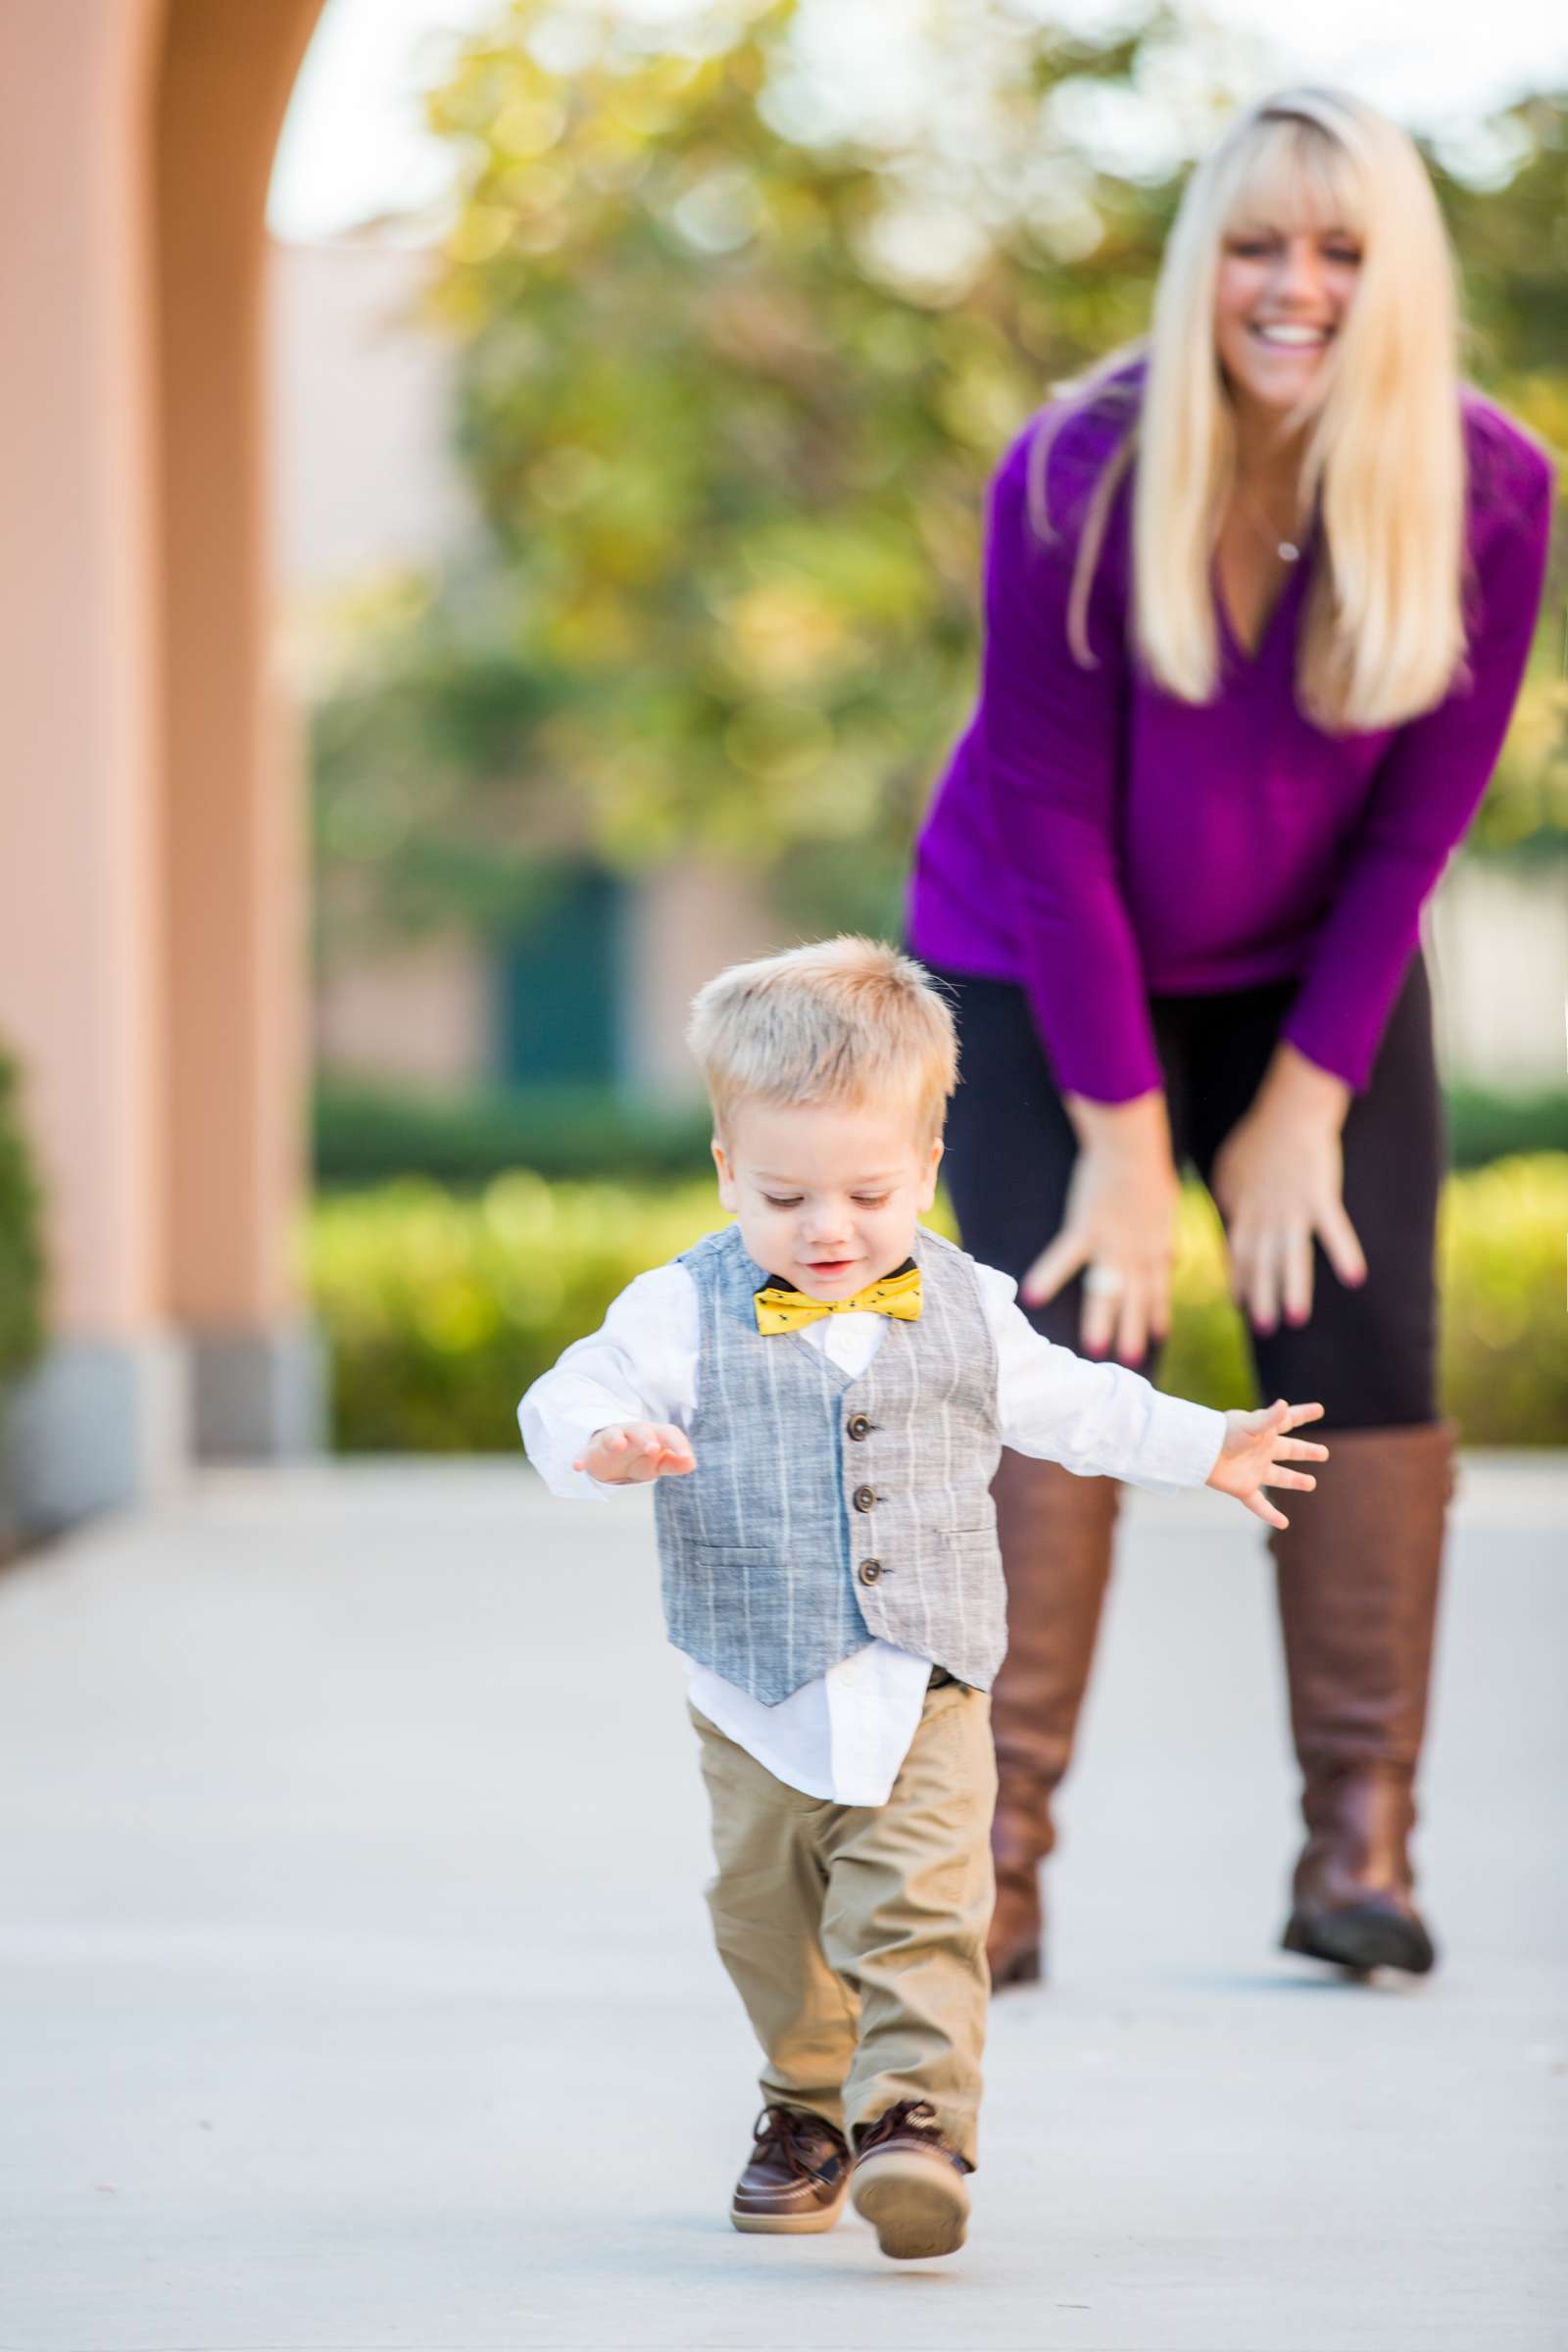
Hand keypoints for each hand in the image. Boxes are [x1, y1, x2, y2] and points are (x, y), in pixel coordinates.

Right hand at [573, 1422, 695, 1483]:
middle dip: (647, 1437)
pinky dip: (581, 1458)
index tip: (686, 1457)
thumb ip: (674, 1463)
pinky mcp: (593, 1451)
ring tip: (619, 1445)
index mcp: (653, 1434)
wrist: (611, 1457)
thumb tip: (692, 1462)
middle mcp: (632, 1433)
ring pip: (613, 1435)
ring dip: (616, 1439)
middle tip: (653, 1448)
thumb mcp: (658, 1463)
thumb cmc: (640, 1457)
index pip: (668, 1433)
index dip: (678, 1444)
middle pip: (641, 1429)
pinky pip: (586, 1453)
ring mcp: (611, 1440)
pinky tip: (577, 1467)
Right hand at [1022, 1090, 1178, 1364]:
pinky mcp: (1085, 1228)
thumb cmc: (1149, 1167)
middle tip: (1130, 1362)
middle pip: (1135, 1298)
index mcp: (1157, 1246)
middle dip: (1133, 1331)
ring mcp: (1112, 1244)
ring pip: (1107, 1290)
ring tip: (1094, 1349)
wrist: (1133, 1146)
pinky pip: (1065, 1257)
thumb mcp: (1168, 1207)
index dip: (1157, 1314)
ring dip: (1102, 1321)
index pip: (1158, 1288)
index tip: (1159, 1337)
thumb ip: (1167, 1237)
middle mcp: (1137, 1252)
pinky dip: (1049, 1276)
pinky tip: (1033, 1297)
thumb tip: (1173, 1258)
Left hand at [1206, 1398, 1327, 1529]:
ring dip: (1295, 1480)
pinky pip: (1259, 1504)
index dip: (1303, 1414)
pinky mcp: (1244, 1488)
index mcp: (1264, 1432)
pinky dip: (1271, 1515)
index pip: (1289, 1421)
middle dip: (1306, 1452)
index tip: (1319, 1409)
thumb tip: (1285, 1405)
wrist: (1200, 1452)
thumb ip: (1269, 1419)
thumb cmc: (1223, 1433)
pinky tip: (1284, 1524)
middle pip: (1289, 1450)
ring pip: (1279, 1476)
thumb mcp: (1249, 1425)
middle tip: (1324, 1453)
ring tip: (1311, 1483)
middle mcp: (1262, 1451)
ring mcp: (1254, 1470)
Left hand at [1211, 1046, 1365, 1333]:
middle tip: (1263, 1327)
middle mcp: (1265, 1215)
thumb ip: (1227, 1198)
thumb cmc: (1258, 1138)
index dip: (1238, 1279)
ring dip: (1293, 1289)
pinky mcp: (1322, 1197)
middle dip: (1261, 1296)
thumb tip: (1226, 1220)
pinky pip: (1335, 1230)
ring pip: (1292, 1256)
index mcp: (1242, 1209)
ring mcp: (1294, 1208)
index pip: (1237, 1253)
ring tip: (1295, 1319)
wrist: (1288, 1113)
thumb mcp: (1227, 1169)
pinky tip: (1355, 1277)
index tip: (1238, 1305)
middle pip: (1261, 1263)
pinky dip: (1345, 1253)